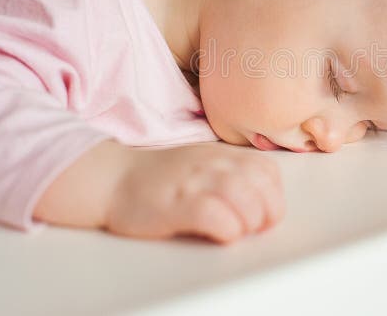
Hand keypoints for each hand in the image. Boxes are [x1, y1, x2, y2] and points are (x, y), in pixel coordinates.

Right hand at [105, 143, 284, 243]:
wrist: (112, 178)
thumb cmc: (161, 177)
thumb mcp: (202, 163)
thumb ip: (232, 173)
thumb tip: (263, 200)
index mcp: (221, 154)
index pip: (267, 170)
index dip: (274, 195)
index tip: (264, 213)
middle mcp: (211, 164)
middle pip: (260, 184)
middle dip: (268, 211)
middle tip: (255, 227)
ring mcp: (193, 182)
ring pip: (242, 196)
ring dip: (249, 220)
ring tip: (237, 230)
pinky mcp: (175, 203)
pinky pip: (213, 215)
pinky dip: (226, 228)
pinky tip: (220, 233)